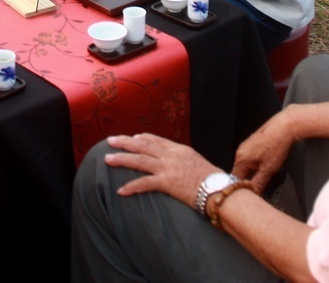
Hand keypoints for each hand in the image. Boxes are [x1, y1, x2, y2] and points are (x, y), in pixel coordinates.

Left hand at [104, 133, 220, 208]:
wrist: (220, 190)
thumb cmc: (214, 181)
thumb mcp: (199, 164)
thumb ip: (186, 162)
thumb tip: (181, 166)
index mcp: (180, 150)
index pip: (157, 140)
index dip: (143, 138)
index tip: (133, 137)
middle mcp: (172, 155)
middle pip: (144, 145)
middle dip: (125, 142)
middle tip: (110, 141)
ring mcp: (168, 168)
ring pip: (140, 160)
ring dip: (122, 159)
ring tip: (107, 159)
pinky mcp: (167, 182)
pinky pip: (145, 183)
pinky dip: (131, 186)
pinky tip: (120, 190)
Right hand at [232, 111, 297, 191]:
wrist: (284, 126)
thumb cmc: (276, 145)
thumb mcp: (268, 170)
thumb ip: (259, 183)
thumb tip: (254, 192)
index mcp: (241, 158)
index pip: (235, 179)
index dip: (242, 188)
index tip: (250, 194)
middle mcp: (241, 151)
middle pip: (240, 172)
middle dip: (249, 180)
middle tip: (259, 186)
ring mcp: (247, 145)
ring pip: (247, 164)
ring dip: (254, 172)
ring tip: (266, 174)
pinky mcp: (254, 142)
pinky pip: (251, 157)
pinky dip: (257, 163)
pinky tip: (267, 163)